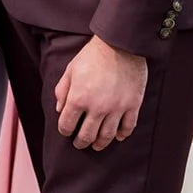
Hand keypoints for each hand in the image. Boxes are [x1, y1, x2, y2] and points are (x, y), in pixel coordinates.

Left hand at [55, 35, 147, 150]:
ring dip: (100, 143)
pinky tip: (118, 137)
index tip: (65, 132)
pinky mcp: (133, 105)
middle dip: (81, 142)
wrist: (119, 46)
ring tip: (96, 146)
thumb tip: (60, 109)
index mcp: (78, 98)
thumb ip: (62, 91)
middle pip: (87, 135)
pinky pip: (128, 127)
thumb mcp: (70, 70)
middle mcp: (97, 108)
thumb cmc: (92, 56)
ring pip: (108, 135)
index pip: (67, 124)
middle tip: (79, 145)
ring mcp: (117, 108)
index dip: (64, 130)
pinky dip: (123, 135)